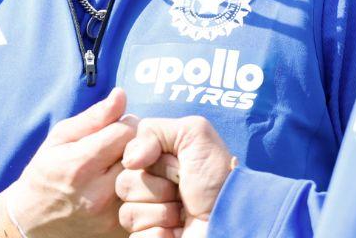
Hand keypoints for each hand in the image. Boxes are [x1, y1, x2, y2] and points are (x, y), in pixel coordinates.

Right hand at [4, 88, 138, 237]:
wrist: (32, 224)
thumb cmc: (46, 174)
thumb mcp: (60, 139)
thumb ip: (93, 118)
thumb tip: (121, 95)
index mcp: (80, 165)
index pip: (126, 131)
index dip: (126, 124)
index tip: (119, 127)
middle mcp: (97, 193)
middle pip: (143, 154)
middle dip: (138, 145)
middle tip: (126, 147)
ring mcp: (110, 216)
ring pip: (150, 180)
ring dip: (145, 168)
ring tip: (130, 166)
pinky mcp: (119, 232)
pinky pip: (148, 203)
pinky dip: (145, 192)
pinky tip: (131, 186)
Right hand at [116, 116, 234, 237]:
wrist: (231, 219)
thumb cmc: (216, 178)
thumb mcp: (194, 134)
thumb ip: (154, 130)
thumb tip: (128, 160)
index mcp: (155, 163)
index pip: (128, 158)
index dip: (153, 161)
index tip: (179, 165)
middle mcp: (149, 189)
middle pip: (124, 184)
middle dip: (157, 188)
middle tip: (182, 192)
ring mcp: (148, 217)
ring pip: (128, 213)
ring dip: (161, 213)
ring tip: (183, 214)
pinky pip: (135, 237)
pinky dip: (158, 235)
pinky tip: (177, 232)